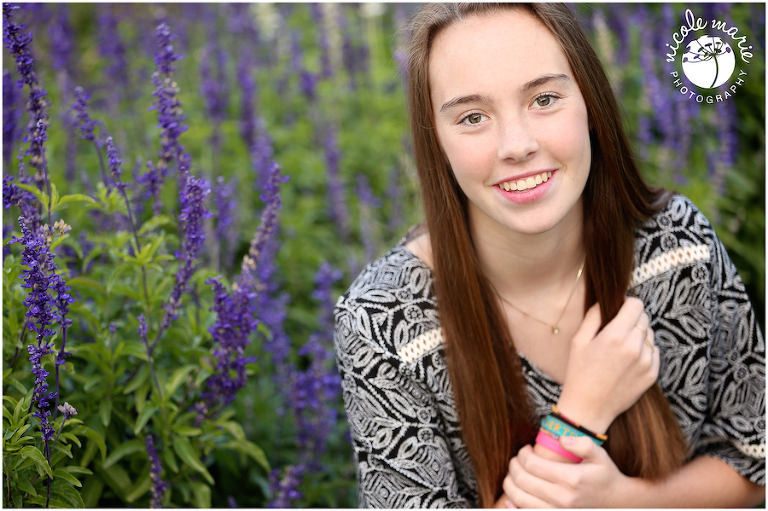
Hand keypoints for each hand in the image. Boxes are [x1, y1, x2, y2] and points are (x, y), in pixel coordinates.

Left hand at [502, 436, 637, 507]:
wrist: (617, 503)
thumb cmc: (605, 476)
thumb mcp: (599, 456)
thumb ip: (582, 444)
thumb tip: (561, 439)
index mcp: (570, 479)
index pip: (531, 464)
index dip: (522, 453)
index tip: (526, 449)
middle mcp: (561, 498)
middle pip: (521, 479)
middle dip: (514, 465)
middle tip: (518, 459)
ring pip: (518, 497)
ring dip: (510, 482)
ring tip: (517, 472)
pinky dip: (512, 505)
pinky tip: (513, 495)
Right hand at [556, 298, 658, 432]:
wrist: (589, 407)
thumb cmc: (580, 372)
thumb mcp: (578, 340)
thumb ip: (593, 316)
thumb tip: (605, 301)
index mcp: (615, 335)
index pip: (636, 304)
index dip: (627, 303)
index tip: (619, 310)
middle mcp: (635, 347)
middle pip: (645, 317)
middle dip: (632, 318)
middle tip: (617, 330)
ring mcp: (646, 362)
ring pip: (650, 334)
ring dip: (639, 335)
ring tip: (621, 348)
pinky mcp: (652, 374)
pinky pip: (654, 352)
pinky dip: (644, 351)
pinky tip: (628, 361)